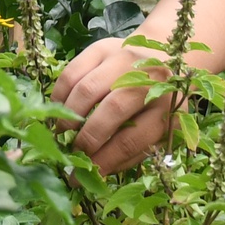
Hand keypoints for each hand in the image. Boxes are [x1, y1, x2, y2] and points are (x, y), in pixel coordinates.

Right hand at [50, 34, 176, 174]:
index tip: (82, 177)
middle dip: (86, 138)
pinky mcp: (102, 47)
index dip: (104, 161)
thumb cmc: (156, 104)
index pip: (132, 140)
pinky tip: (57, 111)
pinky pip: (72, 72)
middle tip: (71, 154)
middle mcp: (149, 79)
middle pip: (113, 110)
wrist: (162, 55)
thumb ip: (131, 153)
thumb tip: (95, 173)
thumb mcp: (157, 131)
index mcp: (167, 108)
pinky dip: (60, 95)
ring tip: (60, 134)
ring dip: (69, 117)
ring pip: (88, 89)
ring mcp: (124, 59)